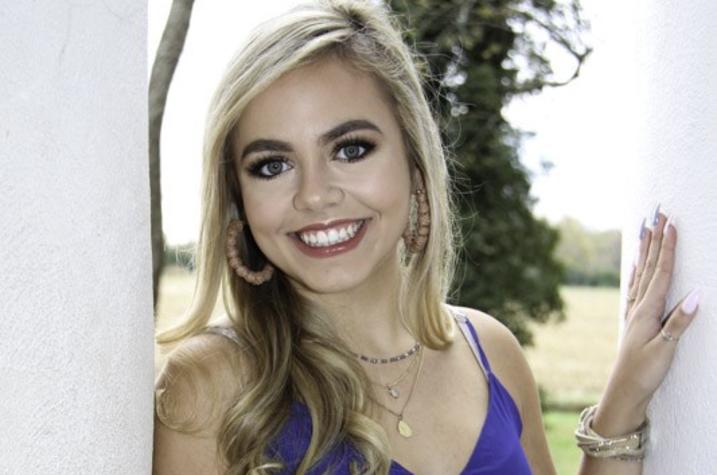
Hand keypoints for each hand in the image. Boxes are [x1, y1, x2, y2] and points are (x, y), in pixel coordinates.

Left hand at [593, 205, 700, 435]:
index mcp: (647, 310)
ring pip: (641, 272)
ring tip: (646, 228)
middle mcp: (638, 306)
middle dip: (655, 239)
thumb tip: (696, 295)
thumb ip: (679, 323)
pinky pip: (636, 286)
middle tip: (658, 214)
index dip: (667, 248)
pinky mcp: (633, 318)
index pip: (661, 272)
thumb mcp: (665, 350)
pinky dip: (638, 269)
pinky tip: (637, 262)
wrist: (624, 389)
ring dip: (646, 249)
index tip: (671, 225)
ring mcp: (634, 311)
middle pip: (649, 266)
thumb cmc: (645, 372)